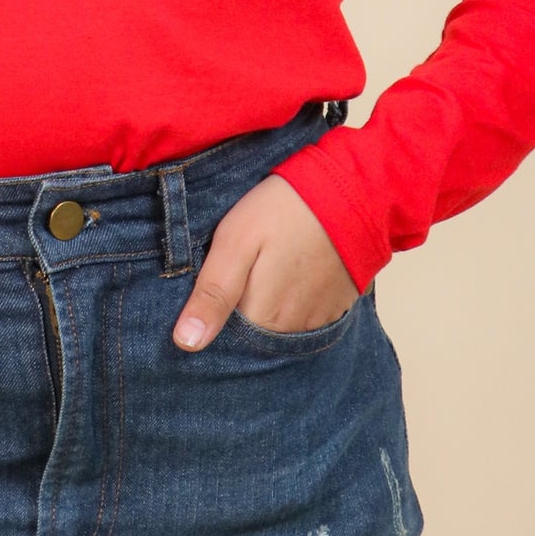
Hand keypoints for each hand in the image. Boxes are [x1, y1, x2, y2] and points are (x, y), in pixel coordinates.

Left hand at [172, 174, 359, 349]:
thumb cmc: (284, 211)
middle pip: (252, 331)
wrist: (349, 192)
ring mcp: (318, 321)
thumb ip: (212, 293)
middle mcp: (292, 331)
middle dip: (240, 307)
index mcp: (261, 318)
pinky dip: (293, 298)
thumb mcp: (235, 241)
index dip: (213, 308)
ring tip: (267, 264)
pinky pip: (304, 315)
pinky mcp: (337, 307)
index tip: (215, 279)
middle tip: (243, 263)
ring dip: (268, 304)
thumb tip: (185, 343)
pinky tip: (289, 270)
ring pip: (278, 324)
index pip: (224, 334)